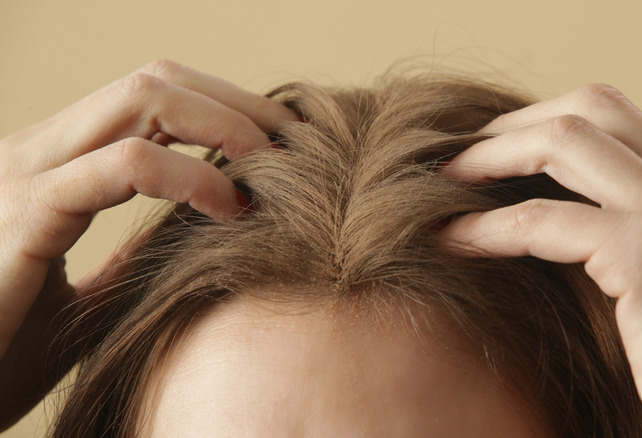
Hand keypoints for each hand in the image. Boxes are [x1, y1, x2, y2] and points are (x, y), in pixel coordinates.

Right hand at [0, 60, 297, 428]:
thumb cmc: (1, 353)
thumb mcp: (82, 296)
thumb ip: (128, 256)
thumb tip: (190, 232)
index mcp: (51, 166)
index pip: (148, 99)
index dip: (223, 108)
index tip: (282, 145)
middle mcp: (37, 152)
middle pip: (155, 82)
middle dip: (239, 104)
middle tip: (299, 143)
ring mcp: (27, 173)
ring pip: (143, 99)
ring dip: (227, 125)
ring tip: (275, 167)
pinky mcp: (25, 213)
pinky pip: (124, 164)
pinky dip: (192, 176)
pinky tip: (231, 209)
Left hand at [439, 84, 641, 436]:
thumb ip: (624, 252)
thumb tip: (547, 229)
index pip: (616, 121)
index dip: (540, 125)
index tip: (486, 156)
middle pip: (592, 108)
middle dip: (512, 126)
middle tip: (455, 159)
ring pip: (566, 141)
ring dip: (489, 158)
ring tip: (437, 184)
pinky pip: (544, 219)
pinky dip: (488, 224)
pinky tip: (453, 240)